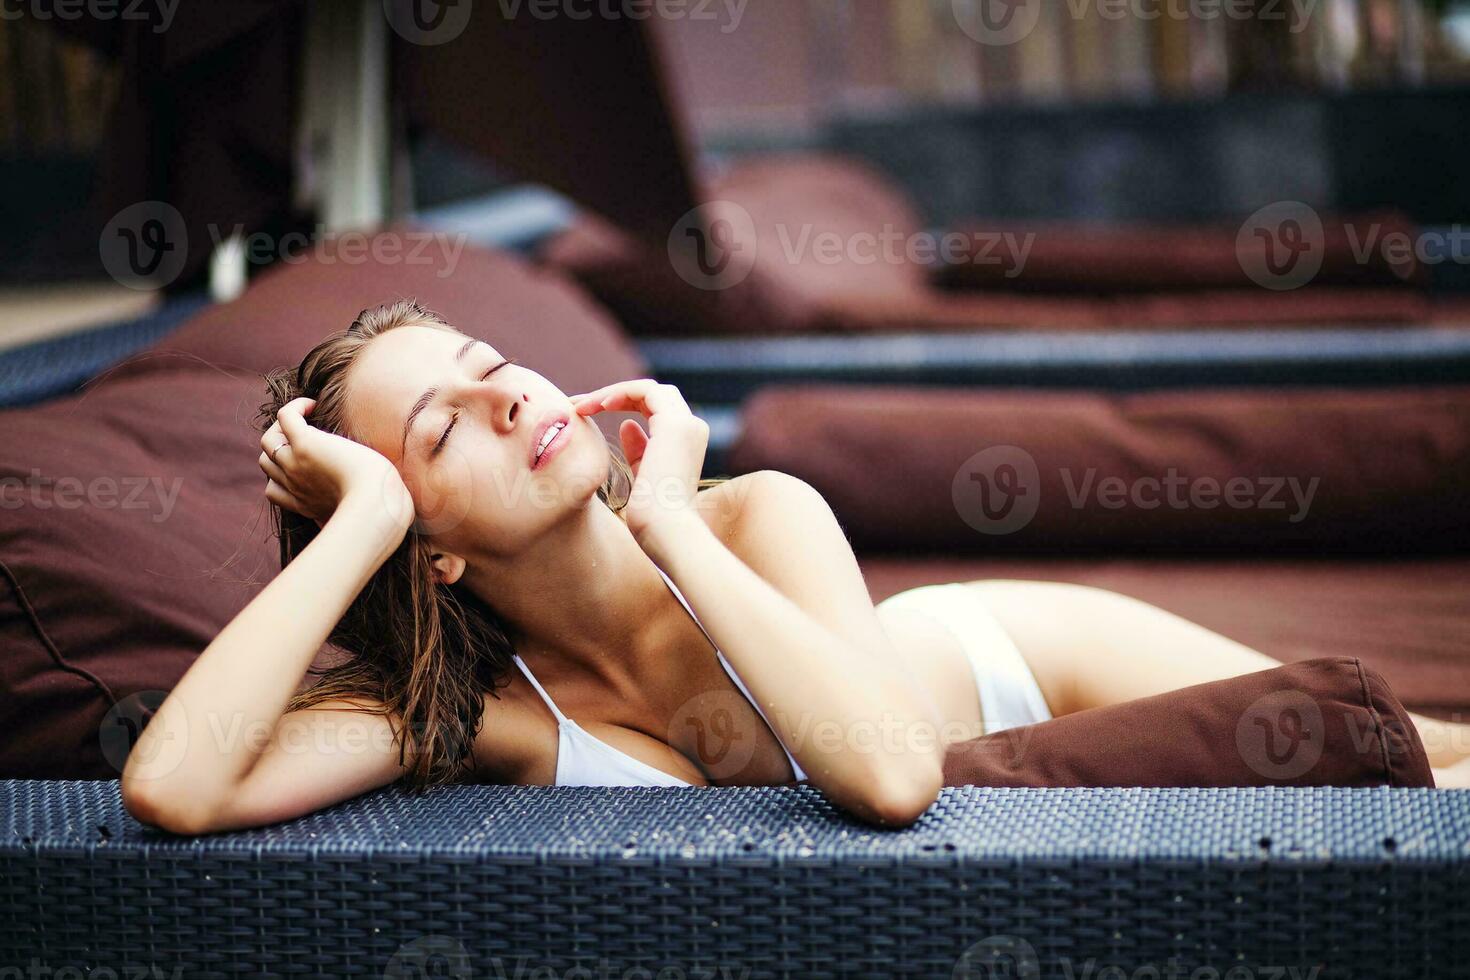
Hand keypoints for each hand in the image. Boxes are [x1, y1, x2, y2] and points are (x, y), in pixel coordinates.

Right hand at [258, 397, 414, 532]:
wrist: (374, 507)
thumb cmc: (376, 513)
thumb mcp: (357, 522)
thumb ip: (355, 524)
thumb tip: (367, 535)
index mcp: (304, 503)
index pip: (274, 490)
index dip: (282, 474)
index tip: (304, 463)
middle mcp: (294, 483)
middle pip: (267, 461)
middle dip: (281, 447)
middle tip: (307, 434)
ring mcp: (294, 463)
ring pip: (269, 439)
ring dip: (284, 425)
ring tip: (308, 416)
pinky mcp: (305, 444)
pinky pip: (285, 416)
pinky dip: (296, 406)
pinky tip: (314, 405)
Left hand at [569, 379, 709, 543]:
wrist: (666, 531)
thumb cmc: (652, 517)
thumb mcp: (642, 479)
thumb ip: (638, 451)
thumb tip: (626, 427)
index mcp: (686, 443)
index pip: (655, 409)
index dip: (622, 406)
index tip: (587, 414)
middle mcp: (692, 429)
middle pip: (652, 395)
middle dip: (615, 396)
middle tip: (579, 406)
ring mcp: (686, 424)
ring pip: (648, 389)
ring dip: (612, 393)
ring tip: (582, 406)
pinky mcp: (675, 424)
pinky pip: (644, 390)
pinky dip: (618, 392)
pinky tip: (596, 406)